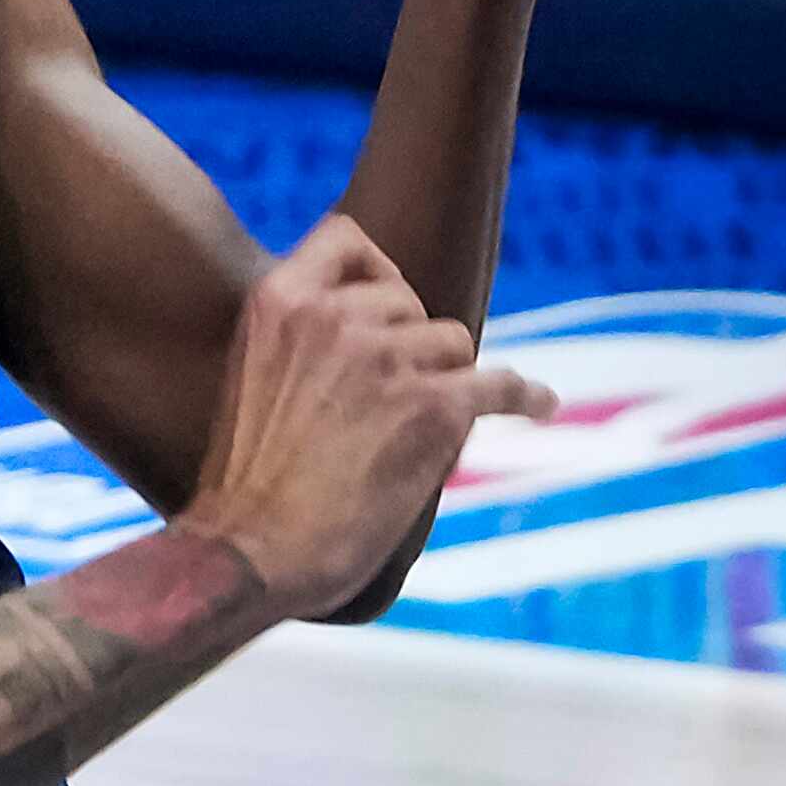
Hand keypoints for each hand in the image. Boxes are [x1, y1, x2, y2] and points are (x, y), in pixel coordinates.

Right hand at [187, 216, 555, 619]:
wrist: (253, 547)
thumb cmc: (247, 479)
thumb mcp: (252, 374)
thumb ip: (302, 336)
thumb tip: (377, 327)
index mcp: (278, 301)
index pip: (348, 239)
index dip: (375, 269)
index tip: (385, 302)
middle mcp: (333, 315)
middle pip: (410, 301)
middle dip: (409, 344)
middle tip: (392, 400)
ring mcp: (385, 357)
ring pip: (453, 345)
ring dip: (445, 382)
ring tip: (424, 429)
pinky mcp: (435, 407)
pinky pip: (502, 385)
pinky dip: (525, 397)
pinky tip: (538, 405)